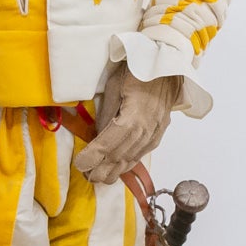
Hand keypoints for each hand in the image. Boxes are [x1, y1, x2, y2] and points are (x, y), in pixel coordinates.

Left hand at [79, 64, 184, 183]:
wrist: (166, 67)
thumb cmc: (137, 72)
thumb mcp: (113, 88)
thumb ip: (106, 114)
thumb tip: (97, 136)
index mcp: (132, 118)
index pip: (107, 145)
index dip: (92, 157)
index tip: (79, 164)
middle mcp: (145, 131)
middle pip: (119, 157)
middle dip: (101, 169)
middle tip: (86, 176)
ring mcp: (154, 134)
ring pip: (131, 159)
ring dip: (114, 171)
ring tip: (98, 178)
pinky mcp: (158, 133)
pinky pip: (141, 154)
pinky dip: (128, 164)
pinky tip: (118, 169)